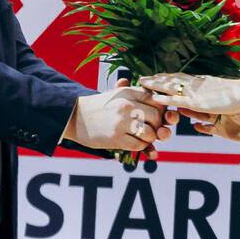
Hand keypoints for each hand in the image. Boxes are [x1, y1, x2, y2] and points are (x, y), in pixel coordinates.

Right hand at [63, 78, 177, 158]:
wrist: (75, 116)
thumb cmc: (101, 106)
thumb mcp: (118, 94)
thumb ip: (140, 97)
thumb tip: (164, 106)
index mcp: (129, 91)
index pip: (157, 100)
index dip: (161, 110)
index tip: (156, 116)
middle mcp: (127, 105)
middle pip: (157, 117)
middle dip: (158, 126)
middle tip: (151, 129)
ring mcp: (121, 122)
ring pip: (151, 133)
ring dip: (150, 138)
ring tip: (142, 136)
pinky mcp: (115, 138)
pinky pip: (139, 145)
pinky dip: (141, 146)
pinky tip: (133, 142)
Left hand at [140, 72, 239, 114]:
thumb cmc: (233, 94)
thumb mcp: (216, 91)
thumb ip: (206, 92)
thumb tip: (201, 94)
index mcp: (198, 81)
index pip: (178, 77)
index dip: (165, 77)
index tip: (153, 76)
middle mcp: (194, 84)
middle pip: (171, 79)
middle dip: (156, 79)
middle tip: (141, 79)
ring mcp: (194, 92)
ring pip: (171, 87)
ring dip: (156, 85)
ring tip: (142, 83)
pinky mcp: (197, 102)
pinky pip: (177, 100)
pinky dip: (165, 99)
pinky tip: (155, 98)